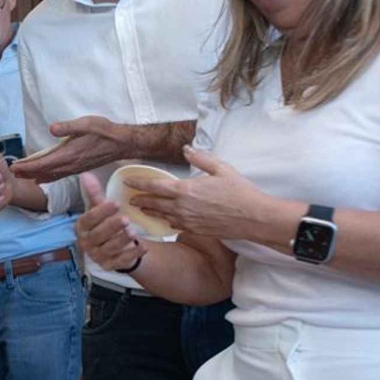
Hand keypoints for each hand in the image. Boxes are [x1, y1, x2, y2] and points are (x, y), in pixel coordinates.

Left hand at [10, 116, 129, 183]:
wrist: (122, 143)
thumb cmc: (105, 131)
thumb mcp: (87, 123)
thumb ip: (68, 127)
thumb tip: (52, 128)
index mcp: (69, 154)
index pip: (43, 162)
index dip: (27, 166)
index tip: (13, 167)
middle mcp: (70, 164)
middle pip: (44, 171)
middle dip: (27, 172)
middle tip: (11, 172)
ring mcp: (74, 168)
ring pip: (50, 175)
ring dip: (35, 175)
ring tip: (21, 176)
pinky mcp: (78, 168)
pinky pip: (58, 175)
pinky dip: (47, 177)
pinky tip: (41, 179)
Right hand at [75, 175, 146, 271]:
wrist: (112, 246)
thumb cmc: (104, 224)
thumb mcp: (100, 209)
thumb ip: (94, 194)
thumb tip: (86, 174)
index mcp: (81, 227)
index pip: (89, 219)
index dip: (101, 212)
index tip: (115, 203)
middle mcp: (86, 243)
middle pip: (98, 235)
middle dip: (111, 227)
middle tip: (125, 219)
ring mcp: (97, 256)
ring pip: (109, 249)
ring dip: (122, 240)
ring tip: (133, 232)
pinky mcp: (108, 266)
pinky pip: (121, 261)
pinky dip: (133, 255)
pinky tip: (144, 247)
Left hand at [126, 147, 275, 240]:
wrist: (252, 217)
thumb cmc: (239, 191)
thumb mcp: (221, 169)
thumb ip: (200, 159)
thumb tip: (186, 149)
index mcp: (185, 189)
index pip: (154, 185)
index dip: (138, 183)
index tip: (127, 181)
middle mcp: (181, 206)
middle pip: (153, 202)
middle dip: (139, 199)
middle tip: (129, 198)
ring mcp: (186, 221)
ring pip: (161, 216)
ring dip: (150, 211)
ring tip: (141, 208)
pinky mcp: (194, 230)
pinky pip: (174, 225)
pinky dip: (166, 221)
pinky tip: (165, 219)